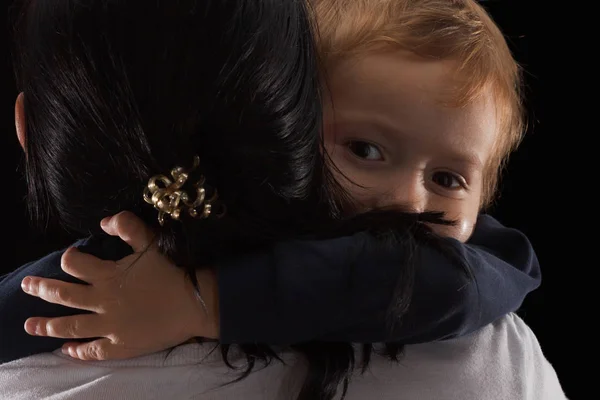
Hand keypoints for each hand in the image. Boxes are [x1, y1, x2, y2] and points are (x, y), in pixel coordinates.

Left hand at [21, 211, 218, 360]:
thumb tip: (103, 222)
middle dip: (42, 289)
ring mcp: (109, 327)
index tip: (71, 257)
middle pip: (63, 295)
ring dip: (47, 325)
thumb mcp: (151, 241)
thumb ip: (126, 226)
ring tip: (29, 325)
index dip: (69, 258)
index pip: (75, 264)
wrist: (196, 303)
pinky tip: (66, 350)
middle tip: (27, 286)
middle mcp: (102, 302)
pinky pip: (92, 350)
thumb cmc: (173, 272)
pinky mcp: (120, 346)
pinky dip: (76, 351)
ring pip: (70, 326)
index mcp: (108, 276)